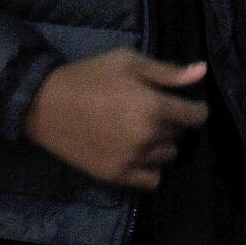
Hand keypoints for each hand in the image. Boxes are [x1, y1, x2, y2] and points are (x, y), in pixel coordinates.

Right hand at [23, 49, 207, 189]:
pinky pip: (151, 181)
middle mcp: (148, 136)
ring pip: (167, 157)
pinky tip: (138, 155)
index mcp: (155, 106)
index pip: (197, 116)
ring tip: (143, 133)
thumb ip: (168, 71)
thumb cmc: (89, 77)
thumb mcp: (129, 62)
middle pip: (181, 135)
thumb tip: (202, 71)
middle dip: (173, 124)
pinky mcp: (114, 175)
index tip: (183, 104)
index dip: (194, 108)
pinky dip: (150, 170)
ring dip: (162, 145)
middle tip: (152, 113)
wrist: (43, 105)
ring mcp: (131, 159)